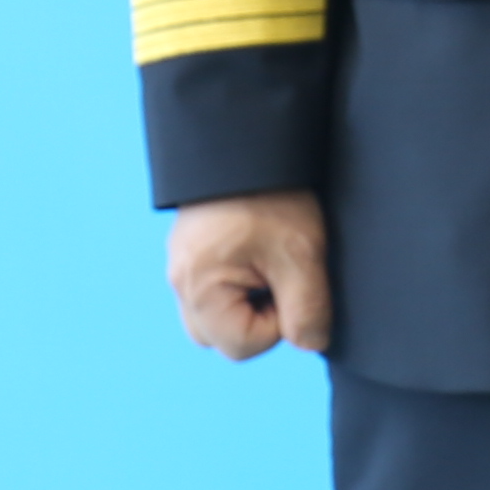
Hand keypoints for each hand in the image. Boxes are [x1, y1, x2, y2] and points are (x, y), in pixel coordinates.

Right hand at [166, 191, 333, 360]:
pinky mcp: (190, 253)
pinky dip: (237, 284)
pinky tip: (257, 253)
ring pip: (215, 317)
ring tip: (269, 262)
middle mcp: (180, 282)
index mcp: (198, 287)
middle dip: (258, 318)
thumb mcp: (302, 254)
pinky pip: (211, 291)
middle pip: (221, 337)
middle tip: (281, 275)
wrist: (249, 143)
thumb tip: (310, 343)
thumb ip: (308, 308)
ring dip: (247, 303)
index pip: (241, 346)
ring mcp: (181, 267)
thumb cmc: (273, 196)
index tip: (291, 285)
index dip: (278, 325)